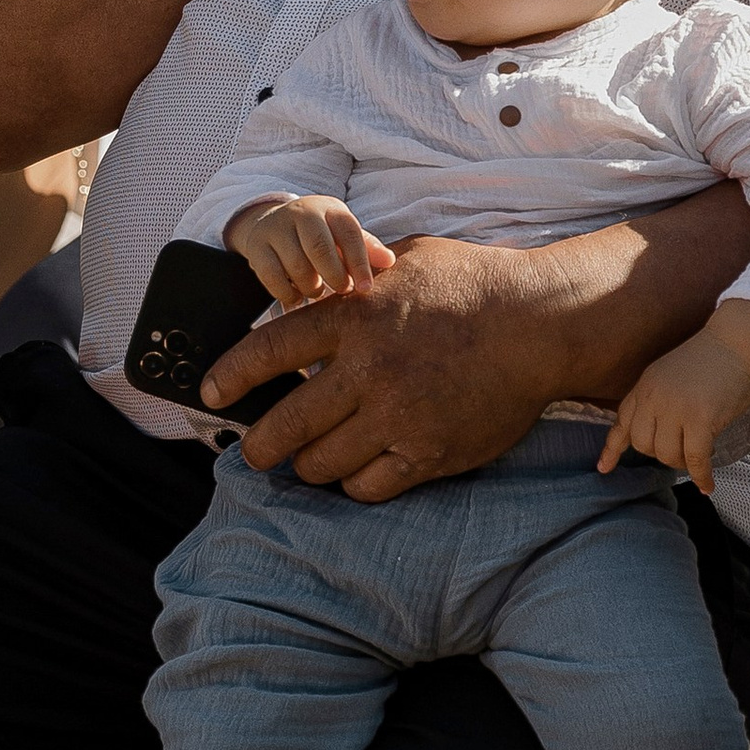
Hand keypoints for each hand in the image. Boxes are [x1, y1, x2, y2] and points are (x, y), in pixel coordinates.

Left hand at [203, 231, 567, 498]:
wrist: (540, 322)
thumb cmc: (470, 285)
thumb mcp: (403, 263)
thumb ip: (353, 282)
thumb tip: (313, 293)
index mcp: (353, 316)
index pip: (267, 351)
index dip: (229, 376)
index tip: (210, 393)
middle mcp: (367, 370)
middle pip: (284, 426)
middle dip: (258, 446)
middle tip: (254, 451)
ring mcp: (398, 415)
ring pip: (321, 463)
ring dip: (309, 464)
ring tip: (313, 457)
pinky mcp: (429, 452)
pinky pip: (368, 487)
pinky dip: (355, 483)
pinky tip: (359, 469)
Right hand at [228, 193, 394, 305]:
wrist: (271, 223)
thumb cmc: (320, 234)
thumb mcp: (343, 234)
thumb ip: (366, 247)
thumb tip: (390, 261)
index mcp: (329, 209)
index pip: (348, 232)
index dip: (359, 262)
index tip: (366, 288)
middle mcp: (302, 213)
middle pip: (319, 247)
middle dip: (334, 276)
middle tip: (342, 290)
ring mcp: (276, 228)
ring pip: (296, 264)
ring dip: (311, 286)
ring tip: (318, 291)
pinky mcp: (257, 247)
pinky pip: (272, 276)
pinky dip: (287, 293)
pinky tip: (296, 296)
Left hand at [601, 330, 749, 494]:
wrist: (736, 343)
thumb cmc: (709, 359)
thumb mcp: (667, 373)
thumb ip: (656, 397)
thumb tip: (656, 428)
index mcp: (644, 387)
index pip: (622, 422)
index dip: (613, 449)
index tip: (604, 468)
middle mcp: (654, 398)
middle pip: (643, 445)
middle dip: (660, 454)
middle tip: (681, 451)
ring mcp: (676, 409)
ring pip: (666, 455)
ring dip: (681, 464)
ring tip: (696, 457)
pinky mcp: (701, 419)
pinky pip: (694, 459)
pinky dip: (701, 476)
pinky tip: (707, 485)